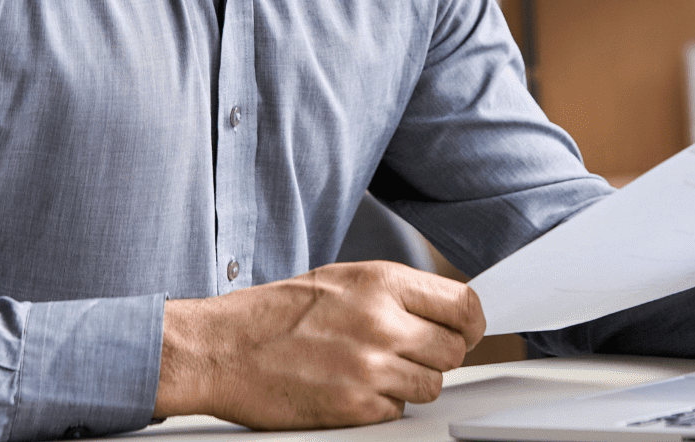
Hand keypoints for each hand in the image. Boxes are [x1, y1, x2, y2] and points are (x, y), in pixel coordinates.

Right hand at [153, 261, 484, 428]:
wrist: (224, 349)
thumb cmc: (274, 314)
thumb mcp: (338, 281)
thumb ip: (391, 294)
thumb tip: (441, 312)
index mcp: (378, 281)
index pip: (462, 304)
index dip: (470, 322)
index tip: (465, 329)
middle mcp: (381, 322)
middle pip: (454, 350)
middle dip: (436, 354)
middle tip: (405, 351)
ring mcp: (371, 368)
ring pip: (431, 385)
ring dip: (409, 382)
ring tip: (368, 367)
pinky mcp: (357, 408)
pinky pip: (398, 413)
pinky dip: (381, 405)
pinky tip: (348, 386)